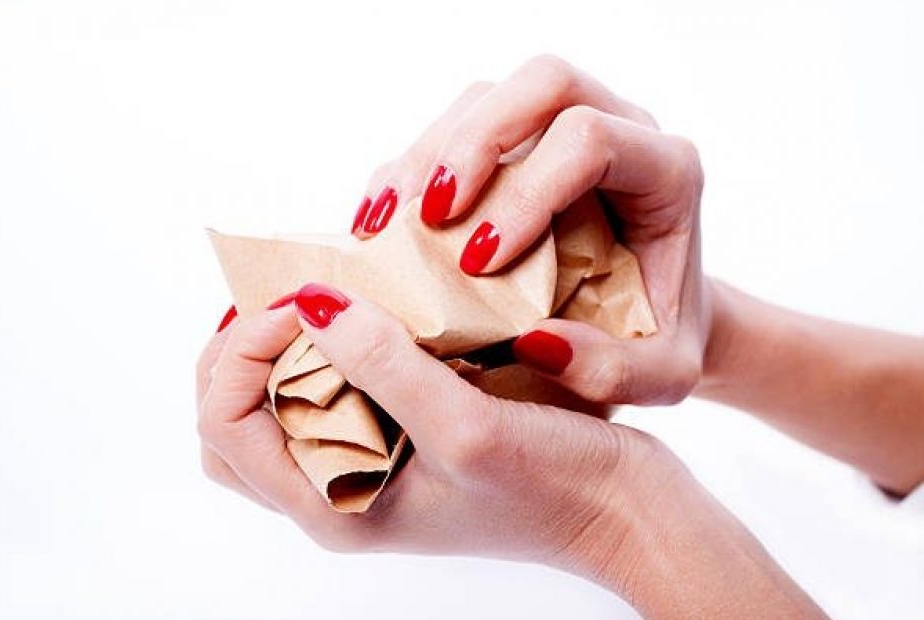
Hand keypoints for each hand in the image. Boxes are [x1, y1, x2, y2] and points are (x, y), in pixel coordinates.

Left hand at [197, 285, 825, 618]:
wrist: (626, 512)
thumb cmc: (558, 488)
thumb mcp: (469, 429)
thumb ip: (385, 366)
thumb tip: (309, 302)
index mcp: (337, 504)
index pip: (224, 426)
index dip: (239, 352)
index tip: (297, 298)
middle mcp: (340, 490)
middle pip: (234, 420)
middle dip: (241, 350)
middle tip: (286, 295)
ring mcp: (370, 466)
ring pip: (280, 404)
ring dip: (283, 347)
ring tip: (321, 294)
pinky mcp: (403, 440)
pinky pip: (336, 391)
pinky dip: (334, 347)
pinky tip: (374, 307)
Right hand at [351, 55, 707, 406]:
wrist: (659, 312)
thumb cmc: (660, 337)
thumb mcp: (661, 375)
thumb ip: (614, 370)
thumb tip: (534, 341)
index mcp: (667, 171)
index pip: (591, 141)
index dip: (526, 193)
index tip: (479, 263)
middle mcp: (621, 127)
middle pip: (543, 83)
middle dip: (474, 142)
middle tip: (431, 215)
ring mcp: (567, 123)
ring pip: (491, 94)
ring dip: (431, 151)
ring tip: (391, 224)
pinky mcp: (521, 141)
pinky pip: (458, 123)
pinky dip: (410, 165)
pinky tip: (380, 220)